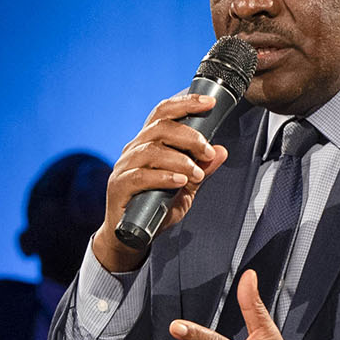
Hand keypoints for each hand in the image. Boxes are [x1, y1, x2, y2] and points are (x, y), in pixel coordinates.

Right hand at [92, 92, 232, 273]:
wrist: (131, 236)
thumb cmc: (156, 208)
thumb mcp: (186, 188)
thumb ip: (201, 169)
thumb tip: (221, 152)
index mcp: (148, 143)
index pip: (163, 113)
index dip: (185, 104)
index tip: (208, 104)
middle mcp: (134, 150)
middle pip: (160, 127)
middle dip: (189, 136)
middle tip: (207, 151)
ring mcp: (124, 167)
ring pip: (151, 150)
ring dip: (180, 160)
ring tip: (196, 174)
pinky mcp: (118, 186)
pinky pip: (141, 175)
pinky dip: (163, 176)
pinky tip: (179, 182)